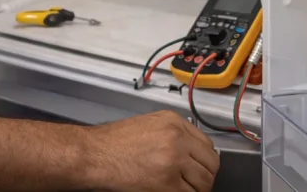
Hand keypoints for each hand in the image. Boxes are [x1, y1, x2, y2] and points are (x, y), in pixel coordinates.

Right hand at [84, 110, 219, 191]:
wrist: (95, 154)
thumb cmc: (113, 142)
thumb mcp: (149, 125)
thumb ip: (173, 133)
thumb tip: (193, 151)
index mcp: (174, 122)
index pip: (207, 145)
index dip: (204, 161)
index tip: (200, 168)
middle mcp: (177, 138)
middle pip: (211, 164)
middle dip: (204, 176)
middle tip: (193, 184)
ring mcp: (174, 161)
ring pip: (204, 182)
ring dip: (196, 189)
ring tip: (181, 189)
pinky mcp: (167, 183)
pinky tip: (170, 191)